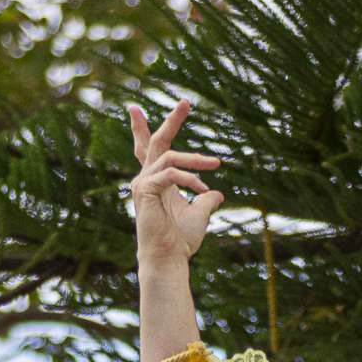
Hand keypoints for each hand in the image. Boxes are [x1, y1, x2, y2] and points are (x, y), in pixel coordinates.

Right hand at [123, 98, 222, 266]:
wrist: (168, 259)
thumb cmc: (180, 241)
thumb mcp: (199, 216)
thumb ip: (206, 201)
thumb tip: (218, 193)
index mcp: (156, 182)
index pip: (151, 150)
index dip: (147, 129)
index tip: (145, 109)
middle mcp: (146, 179)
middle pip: (156, 142)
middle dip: (171, 121)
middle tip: (185, 102)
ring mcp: (143, 184)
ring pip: (169, 156)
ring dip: (195, 159)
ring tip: (216, 162)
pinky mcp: (145, 190)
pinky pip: (171, 173)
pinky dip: (189, 178)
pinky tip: (202, 189)